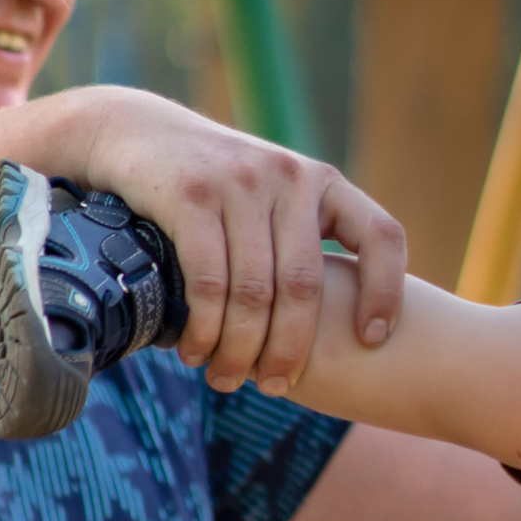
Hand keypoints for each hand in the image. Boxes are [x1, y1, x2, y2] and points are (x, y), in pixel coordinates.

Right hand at [80, 90, 408, 393]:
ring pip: (254, 293)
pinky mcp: (192, 196)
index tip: (371, 340)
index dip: (385, 292)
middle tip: (273, 388)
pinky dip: (204, 329)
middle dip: (289, 349)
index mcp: (323, 182)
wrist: (135, 132)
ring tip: (226, 380)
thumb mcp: (270, 198)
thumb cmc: (213, 186)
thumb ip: (298, 243)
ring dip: (240, 350)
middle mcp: (290, 177)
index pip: (380, 236)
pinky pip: (209, 282)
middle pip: (304, 286)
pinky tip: (195, 351)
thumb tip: (337, 333)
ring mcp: (241, 183)